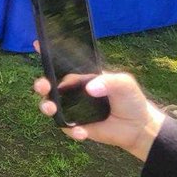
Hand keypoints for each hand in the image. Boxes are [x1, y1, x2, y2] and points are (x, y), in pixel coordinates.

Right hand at [31, 52, 163, 161]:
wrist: (139, 127)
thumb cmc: (130, 99)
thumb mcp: (124, 83)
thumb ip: (108, 81)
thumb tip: (90, 88)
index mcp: (81, 77)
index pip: (62, 64)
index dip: (48, 54)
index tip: (36, 45)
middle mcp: (72, 92)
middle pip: (49, 86)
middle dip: (41, 84)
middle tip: (43, 86)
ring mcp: (72, 110)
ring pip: (50, 106)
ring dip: (46, 106)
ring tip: (51, 109)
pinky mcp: (75, 127)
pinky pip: (66, 128)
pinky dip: (71, 130)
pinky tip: (82, 131)